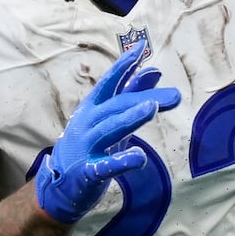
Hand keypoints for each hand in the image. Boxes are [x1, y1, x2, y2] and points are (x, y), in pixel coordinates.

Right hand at [35, 39, 180, 223]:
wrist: (59, 186)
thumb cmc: (89, 146)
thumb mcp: (109, 119)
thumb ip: (131, 95)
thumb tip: (154, 71)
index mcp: (91, 108)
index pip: (109, 82)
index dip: (124, 66)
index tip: (141, 48)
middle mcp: (87, 124)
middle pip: (116, 106)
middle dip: (143, 98)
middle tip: (175, 96)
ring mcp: (86, 148)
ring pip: (109, 129)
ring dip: (130, 118)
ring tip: (151, 108)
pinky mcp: (88, 173)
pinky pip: (105, 166)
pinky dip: (122, 162)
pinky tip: (140, 158)